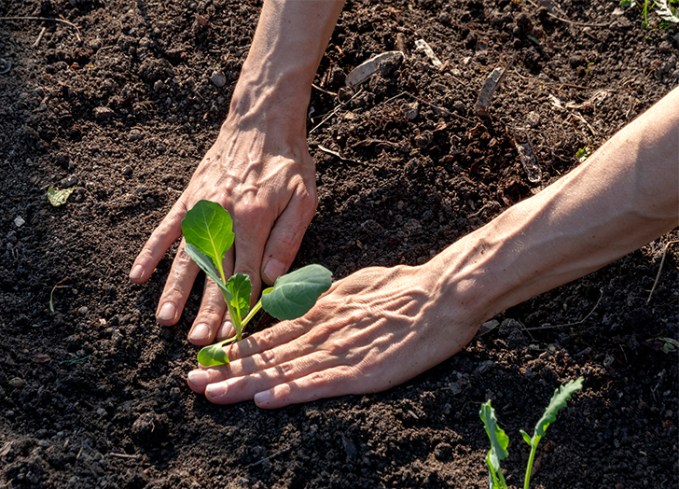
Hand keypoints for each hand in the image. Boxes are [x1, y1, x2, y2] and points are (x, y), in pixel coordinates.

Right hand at [129, 117, 316, 345]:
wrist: (262, 122)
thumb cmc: (289, 163)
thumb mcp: (304, 199)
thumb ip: (287, 240)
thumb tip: (271, 279)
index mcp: (255, 221)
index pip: (246, 274)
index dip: (240, 307)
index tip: (232, 335)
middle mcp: (224, 218)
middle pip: (215, 273)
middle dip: (207, 310)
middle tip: (200, 342)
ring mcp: (202, 209)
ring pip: (187, 257)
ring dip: (175, 290)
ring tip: (166, 320)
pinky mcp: (188, 199)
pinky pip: (165, 230)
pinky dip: (150, 253)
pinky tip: (138, 277)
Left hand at [185, 264, 481, 407]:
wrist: (441, 294)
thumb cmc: (403, 288)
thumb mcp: (354, 287)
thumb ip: (324, 302)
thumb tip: (298, 307)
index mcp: (321, 312)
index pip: (271, 334)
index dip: (237, 349)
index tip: (208, 358)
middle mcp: (323, 331)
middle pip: (269, 354)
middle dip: (228, 368)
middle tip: (193, 380)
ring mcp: (341, 351)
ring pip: (286, 370)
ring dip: (246, 383)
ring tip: (212, 393)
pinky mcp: (362, 371)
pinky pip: (320, 383)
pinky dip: (291, 392)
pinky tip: (266, 400)